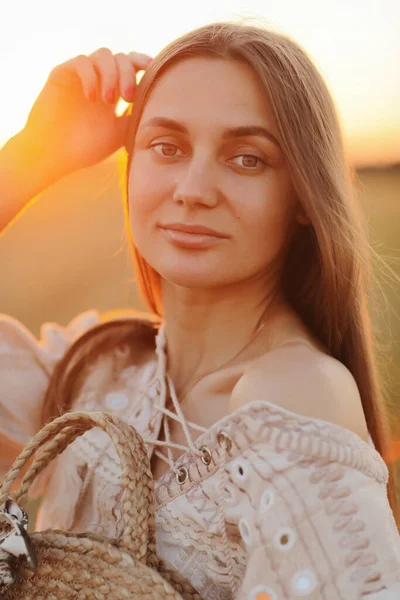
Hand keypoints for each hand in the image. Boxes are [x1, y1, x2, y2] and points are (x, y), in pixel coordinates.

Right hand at [21, 48, 151, 176]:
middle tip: (128, 97)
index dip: (144, 63)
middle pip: (121, 57)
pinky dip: (90, 76)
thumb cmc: (86, 148)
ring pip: (103, 54)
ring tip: (109, 100)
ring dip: (111, 74)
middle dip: (129, 73)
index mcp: (115, 90)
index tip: (154, 72)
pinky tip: (92, 98)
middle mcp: (99, 79)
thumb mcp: (121, 133)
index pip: (132, 65)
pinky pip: (81, 61)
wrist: (55, 155)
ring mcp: (81, 75)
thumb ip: (136, 116)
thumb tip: (160, 104)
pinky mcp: (62, 74)